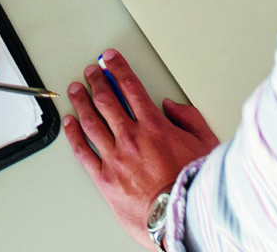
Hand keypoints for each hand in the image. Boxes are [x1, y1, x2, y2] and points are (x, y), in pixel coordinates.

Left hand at [64, 50, 218, 248]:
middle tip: (91, 72)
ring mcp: (115, 157)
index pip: (130, 86)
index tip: (109, 59)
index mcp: (154, 126)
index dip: (117, 68)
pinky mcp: (105, 178)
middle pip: (106, 99)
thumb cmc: (195, 186)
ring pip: (90, 121)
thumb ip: (190, 119)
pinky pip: (83, 151)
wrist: (181, 217)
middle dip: (96, 81)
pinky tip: (70, 123)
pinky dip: (73, 134)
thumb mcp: (206, 144)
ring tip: (76, 90)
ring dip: (81, 102)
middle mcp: (131, 138)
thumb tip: (172, 106)